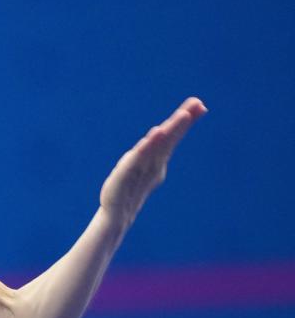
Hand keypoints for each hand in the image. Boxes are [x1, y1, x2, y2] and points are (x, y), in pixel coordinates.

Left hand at [99, 97, 207, 228]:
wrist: (117, 214)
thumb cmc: (129, 188)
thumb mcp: (142, 165)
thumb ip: (153, 150)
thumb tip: (163, 131)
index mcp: (158, 160)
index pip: (173, 137)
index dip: (185, 121)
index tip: (200, 104)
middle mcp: (154, 163)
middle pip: (169, 139)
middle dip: (182, 121)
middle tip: (198, 104)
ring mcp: (143, 169)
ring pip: (158, 146)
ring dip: (171, 130)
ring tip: (182, 115)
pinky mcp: (127, 174)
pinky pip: (139, 158)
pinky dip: (148, 146)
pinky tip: (156, 134)